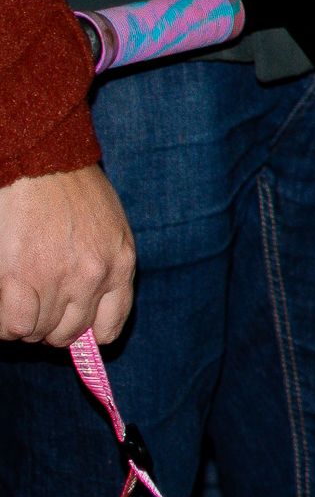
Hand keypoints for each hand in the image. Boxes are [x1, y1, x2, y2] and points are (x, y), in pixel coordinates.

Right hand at [0, 165, 135, 346]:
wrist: (45, 162)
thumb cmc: (76, 191)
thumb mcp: (111, 230)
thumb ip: (107, 270)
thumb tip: (87, 315)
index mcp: (121, 264)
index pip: (109, 328)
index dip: (84, 333)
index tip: (67, 324)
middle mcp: (94, 276)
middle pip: (67, 334)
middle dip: (49, 326)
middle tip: (35, 303)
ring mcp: (57, 278)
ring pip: (36, 331)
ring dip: (24, 321)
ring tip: (19, 296)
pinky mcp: (20, 276)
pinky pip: (12, 326)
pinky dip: (6, 324)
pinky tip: (5, 303)